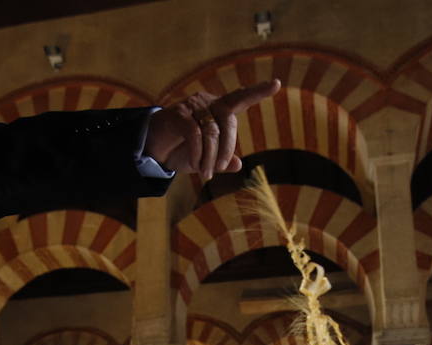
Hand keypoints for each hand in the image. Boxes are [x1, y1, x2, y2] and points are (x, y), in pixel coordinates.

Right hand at [145, 79, 280, 180]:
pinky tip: (195, 165)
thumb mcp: (206, 160)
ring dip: (210, 157)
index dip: (258, 92)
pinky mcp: (178, 113)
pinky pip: (195, 134)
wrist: (154, 150)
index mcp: (219, 110)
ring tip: (204, 173)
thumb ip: (222, 161)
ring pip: (211, 132)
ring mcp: (192, 105)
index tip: (277, 84)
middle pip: (228, 122)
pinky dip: (198, 153)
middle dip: (226, 149)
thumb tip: (238, 164)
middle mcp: (207, 102)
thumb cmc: (183, 151)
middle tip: (218, 169)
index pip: (241, 99)